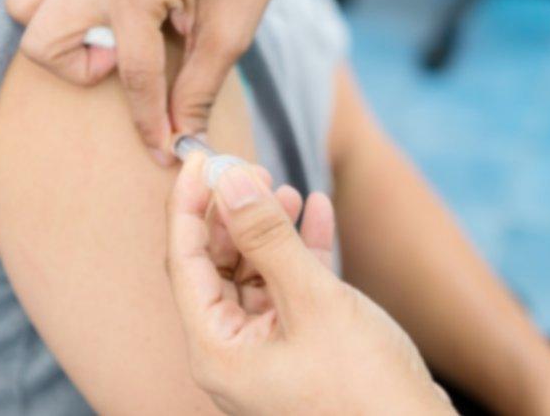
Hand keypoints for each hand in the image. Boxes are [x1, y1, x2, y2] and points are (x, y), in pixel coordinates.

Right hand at [0, 0, 315, 164]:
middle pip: (41, 41)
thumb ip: (199, 88)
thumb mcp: (231, 30)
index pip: (128, 76)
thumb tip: (184, 139)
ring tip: (102, 25)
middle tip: (124, 59)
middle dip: (78, 67)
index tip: (162, 148)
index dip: (149, 121)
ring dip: (54, 25)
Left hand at [165, 153, 453, 414]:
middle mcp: (232, 352)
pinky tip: (317, 213)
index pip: (184, 260)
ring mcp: (266, 352)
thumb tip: (228, 181)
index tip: (201, 158)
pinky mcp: (301, 348)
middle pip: (216, 265)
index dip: (188, 205)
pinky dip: (301, 251)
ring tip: (286, 189)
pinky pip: (289, 289)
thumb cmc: (364, 390)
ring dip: (268, 230)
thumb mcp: (313, 302)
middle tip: (252, 170)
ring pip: (254, 273)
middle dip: (233, 214)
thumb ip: (266, 238)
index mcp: (216, 349)